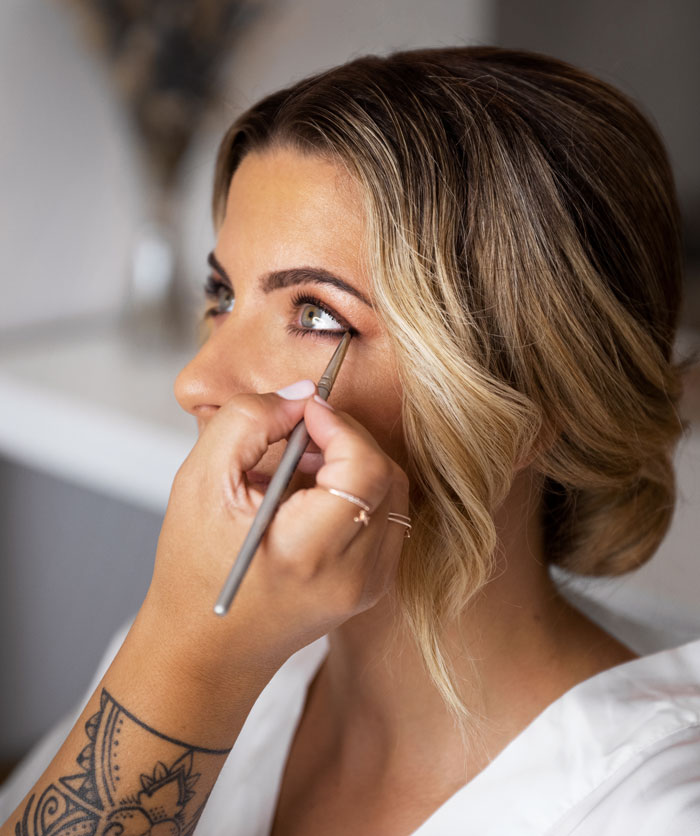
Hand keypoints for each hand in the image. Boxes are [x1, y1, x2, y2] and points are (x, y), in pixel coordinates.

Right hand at [141, 380, 409, 686]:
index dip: (340, 426)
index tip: (306, 412)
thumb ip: (248, 422)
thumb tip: (301, 396)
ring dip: (356, 462)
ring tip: (305, 462)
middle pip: (386, 476)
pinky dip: (360, 490)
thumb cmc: (194, 568)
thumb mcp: (200, 482)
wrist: (208, 648)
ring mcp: (368, 585)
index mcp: (309, 553)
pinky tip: (317, 492)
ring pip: (392, 494)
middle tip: (302, 433)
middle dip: (348, 439)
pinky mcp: (371, 586)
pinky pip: (386, 517)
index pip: (364, 468)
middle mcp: (352, 575)